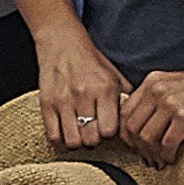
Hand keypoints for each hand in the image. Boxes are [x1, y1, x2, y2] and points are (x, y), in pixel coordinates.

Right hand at [29, 36, 138, 155]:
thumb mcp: (115, 76)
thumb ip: (126, 99)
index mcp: (105, 88)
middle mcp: (84, 94)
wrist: (61, 42)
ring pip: (72, 141)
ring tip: (79, 134)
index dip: (111, 135)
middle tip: (94, 133)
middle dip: (94, 141)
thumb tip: (136, 123)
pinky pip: (53, 136)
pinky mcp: (46, 103)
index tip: (108, 129)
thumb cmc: (91, 62)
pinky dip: (61, 140)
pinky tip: (65, 133)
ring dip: (78, 142)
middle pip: (91, 139)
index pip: (110, 130)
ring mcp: (63, 100)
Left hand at [119, 65, 183, 154]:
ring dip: (152, 154)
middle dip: (138, 148)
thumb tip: (141, 128)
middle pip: (132, 126)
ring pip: (147, 137)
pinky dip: (167, 155)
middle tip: (148, 157)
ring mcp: (171, 102)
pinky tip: (172, 157)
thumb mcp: (177, 87)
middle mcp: (158, 89)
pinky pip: (167, 143)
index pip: (125, 111)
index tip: (135, 146)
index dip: (126, 134)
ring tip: (160, 160)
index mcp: (153, 81)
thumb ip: (157, 101)